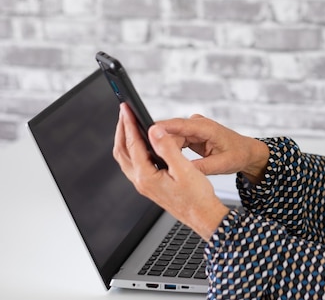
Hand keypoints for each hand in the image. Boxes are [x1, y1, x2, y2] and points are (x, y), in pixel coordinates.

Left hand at [113, 103, 229, 240]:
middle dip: (121, 129)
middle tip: (124, 112)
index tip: (126, 109)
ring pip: (126, 158)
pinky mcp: (150, 186)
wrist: (202, 216)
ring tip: (130, 124)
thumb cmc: (197, 197)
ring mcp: (144, 185)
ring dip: (125, 139)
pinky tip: (142, 144)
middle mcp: (141, 181)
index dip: (128, 123)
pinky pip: (134, 164)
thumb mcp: (184, 169)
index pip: (132, 144)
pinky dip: (133, 149)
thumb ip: (167, 148)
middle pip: (122, 151)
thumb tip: (154, 130)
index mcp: (146, 176)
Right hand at [156, 115, 269, 184]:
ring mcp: (194, 128)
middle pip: (170, 131)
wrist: (247, 152)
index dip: (160, 130)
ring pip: (171, 136)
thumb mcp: (222, 164)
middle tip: (147, 160)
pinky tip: (167, 160)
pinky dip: (170, 150)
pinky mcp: (191, 134)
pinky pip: (175, 140)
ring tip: (158, 163)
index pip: (178, 125)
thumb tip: (183, 169)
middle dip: (159, 144)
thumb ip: (202, 166)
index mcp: (206, 127)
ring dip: (164, 148)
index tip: (144, 135)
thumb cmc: (239, 155)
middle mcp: (198, 124)